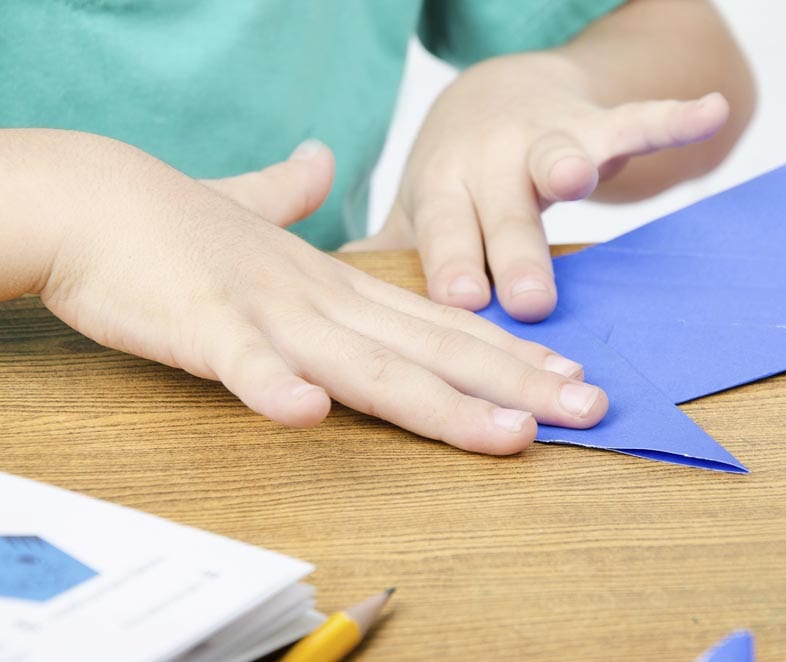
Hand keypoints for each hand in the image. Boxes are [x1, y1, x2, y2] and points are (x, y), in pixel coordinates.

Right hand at [2, 130, 606, 453]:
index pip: (441, 322)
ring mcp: (267, 312)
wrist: (89, 198)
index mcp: (338, 287)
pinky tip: (308, 416)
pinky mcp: (202, 323)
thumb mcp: (257, 220)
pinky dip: (273, 386)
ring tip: (508, 434)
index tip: (568, 374)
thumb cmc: (176, 223)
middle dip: (516, 385)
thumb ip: (295, 198)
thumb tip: (317, 160)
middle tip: (589, 410)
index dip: (508, 352)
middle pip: (433, 350)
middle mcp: (322, 302)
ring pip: (367, 365)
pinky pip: (241, 361)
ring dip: (441, 403)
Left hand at [342, 51, 728, 322]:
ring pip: (555, 155)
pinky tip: (709, 109)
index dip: (453, 263)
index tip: (463, 302)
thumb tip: (337, 301)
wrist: (498, 94)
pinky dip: (672, 117)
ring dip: (568, 164)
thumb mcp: (425, 211)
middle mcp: (489, 162)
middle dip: (516, 251)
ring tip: (578, 176)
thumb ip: (396, 255)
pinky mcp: (592, 122)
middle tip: (532, 300)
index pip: (445, 232)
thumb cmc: (460, 174)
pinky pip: (634, 118)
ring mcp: (542, 138)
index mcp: (443, 189)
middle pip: (502, 210)